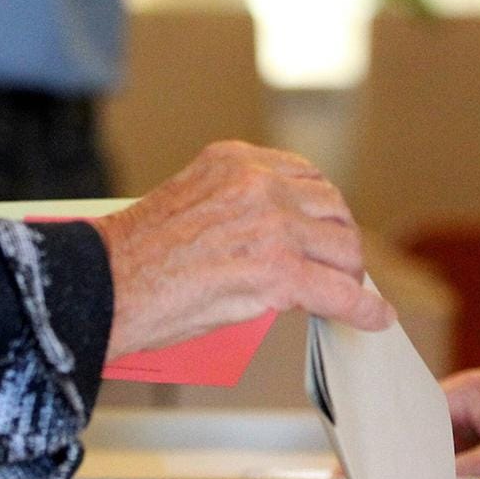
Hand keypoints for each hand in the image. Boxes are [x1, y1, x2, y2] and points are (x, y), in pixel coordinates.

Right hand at [89, 141, 394, 357]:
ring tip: (345, 293)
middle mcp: (259, 183)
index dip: (322, 210)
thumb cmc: (132, 257)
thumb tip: (273, 239)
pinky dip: (364, 308)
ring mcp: (272, 226)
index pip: (306, 176)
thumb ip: (235, 206)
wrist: (104, 285)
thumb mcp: (189, 201)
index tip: (325, 229)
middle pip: (333, 209)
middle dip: (339, 242)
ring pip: (343, 249)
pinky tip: (375, 318)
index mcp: (235, 160)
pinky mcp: (278, 272)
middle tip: (337, 268)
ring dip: (348, 275)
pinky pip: (340, 291)